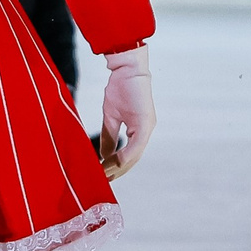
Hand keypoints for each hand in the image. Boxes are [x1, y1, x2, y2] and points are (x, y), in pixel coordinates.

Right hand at [96, 48, 153, 179]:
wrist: (127, 69)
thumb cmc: (120, 88)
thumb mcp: (111, 116)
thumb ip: (109, 136)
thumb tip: (104, 155)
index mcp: (139, 129)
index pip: (129, 155)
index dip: (117, 167)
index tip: (103, 176)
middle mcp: (146, 130)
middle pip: (133, 159)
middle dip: (118, 172)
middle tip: (103, 181)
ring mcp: (147, 127)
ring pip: (135, 155)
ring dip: (119, 167)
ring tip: (104, 175)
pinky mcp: (145, 122)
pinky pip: (136, 145)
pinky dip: (124, 155)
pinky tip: (113, 164)